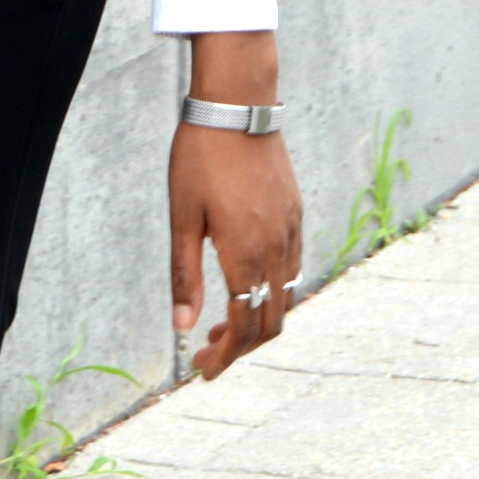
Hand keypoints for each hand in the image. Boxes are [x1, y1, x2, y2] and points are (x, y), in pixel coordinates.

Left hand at [168, 30, 301, 379]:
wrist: (238, 107)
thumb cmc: (200, 158)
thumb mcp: (182, 218)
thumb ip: (184, 275)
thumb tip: (183, 327)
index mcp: (244, 253)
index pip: (244, 326)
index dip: (225, 357)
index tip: (203, 371)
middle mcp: (276, 248)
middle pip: (272, 322)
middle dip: (241, 348)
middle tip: (208, 355)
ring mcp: (291, 232)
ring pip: (287, 299)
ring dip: (258, 322)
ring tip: (222, 324)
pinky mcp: (296, 216)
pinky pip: (294, 271)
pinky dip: (273, 294)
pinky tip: (245, 286)